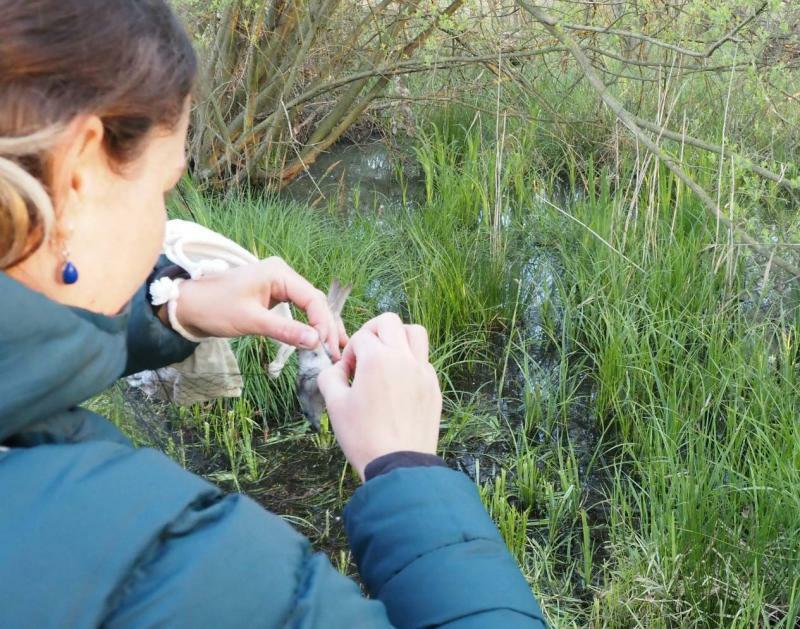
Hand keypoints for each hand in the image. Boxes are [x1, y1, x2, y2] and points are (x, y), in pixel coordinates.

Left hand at [172, 257, 346, 357]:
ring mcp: (280, 283)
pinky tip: (318, 339)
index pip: (313, 298)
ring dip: (321, 326)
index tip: (327, 347)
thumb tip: (315, 342)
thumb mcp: (251, 321)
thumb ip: (285, 330)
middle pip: (316, 301)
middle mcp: (283, 274)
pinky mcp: (274, 294)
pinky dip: (309, 324)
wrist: (188, 304)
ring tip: (336, 348)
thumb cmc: (215, 308)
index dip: (323, 323)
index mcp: (279, 273)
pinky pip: (299, 309)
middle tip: (337, 352)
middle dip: (327, 327)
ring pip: (310, 306)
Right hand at [317, 313, 441, 480]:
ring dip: (398, 338)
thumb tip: (337, 368)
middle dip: (373, 332)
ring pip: (415, 333)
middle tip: (365, 354)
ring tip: (386, 359)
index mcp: (378, 359)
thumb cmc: (363, 437)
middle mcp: (404, 358)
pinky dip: (410, 361)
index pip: (361, 337)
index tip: (347, 375)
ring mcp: (423, 372)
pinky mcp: (434, 387)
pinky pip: (424, 360)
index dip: (349, 353)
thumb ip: (330, 376)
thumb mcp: (335, 405)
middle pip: (390, 322)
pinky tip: (399, 383)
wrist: (399, 465)